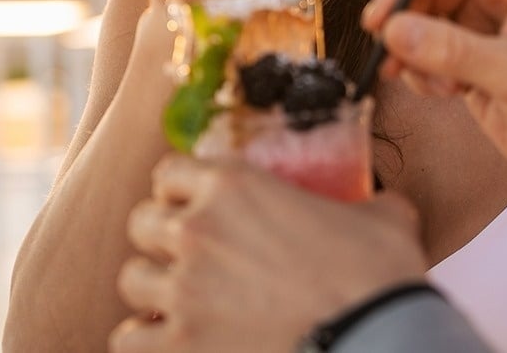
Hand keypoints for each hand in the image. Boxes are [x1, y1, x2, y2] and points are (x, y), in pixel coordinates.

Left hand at [109, 155, 426, 352]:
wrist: (376, 336)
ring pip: (132, 279)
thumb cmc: (379, 273)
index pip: (169, 170)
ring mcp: (184, 291)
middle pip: (142, 221)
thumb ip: (362, 202)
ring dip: (154, 288)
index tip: (197, 203)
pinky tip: (170, 338)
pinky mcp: (180, 346)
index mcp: (234, 184)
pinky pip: (127, 340)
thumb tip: (379, 207)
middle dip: (163, 235)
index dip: (182, 187)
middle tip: (192, 252)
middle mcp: (197, 229)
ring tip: (180, 299)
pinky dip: (144, 339)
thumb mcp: (379, 215)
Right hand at [362, 0, 506, 200]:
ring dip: (416, 53)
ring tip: (439, 86)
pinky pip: (429, 52)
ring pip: (424, 21)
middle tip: (390, 57)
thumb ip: (454, 52)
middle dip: (407, 22)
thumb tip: (394, 31)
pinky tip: (446, 94)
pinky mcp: (475, 59)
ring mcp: (486, 26)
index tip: (378, 18)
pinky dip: (424, 72)